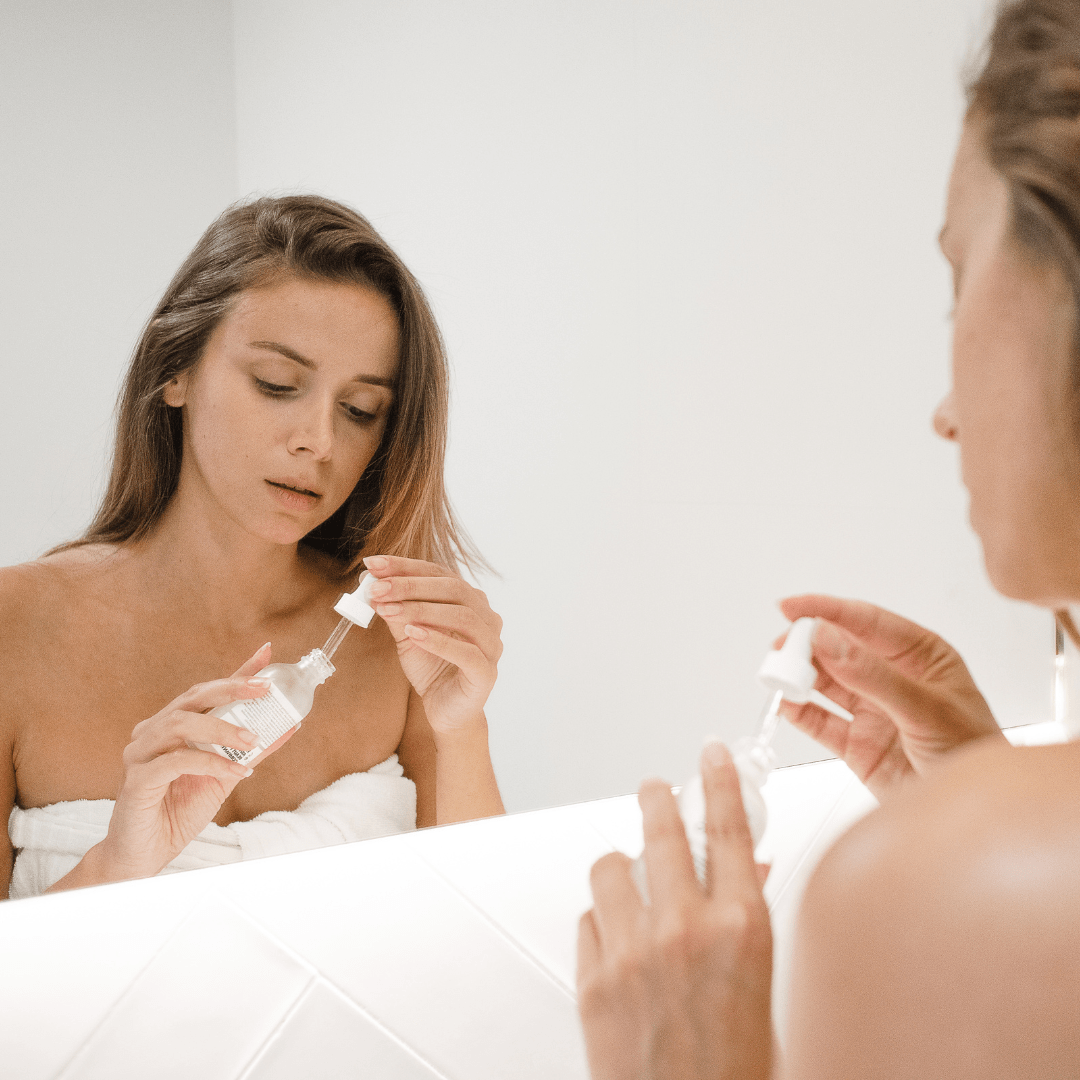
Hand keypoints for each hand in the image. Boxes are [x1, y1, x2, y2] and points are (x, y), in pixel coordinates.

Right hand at [95, 643, 296, 881]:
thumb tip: (289, 725)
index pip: (206, 691)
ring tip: (252, 740)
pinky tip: (237, 770)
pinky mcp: (137, 780)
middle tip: (266, 690)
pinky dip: (211, 762)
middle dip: (232, 688)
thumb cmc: (180, 811)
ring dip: (222, 728)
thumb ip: (251, 749)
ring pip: (181, 723)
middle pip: (192, 698)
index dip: (237, 672)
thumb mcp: (226, 775)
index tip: (267, 653)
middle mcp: (152, 732)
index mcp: (172, 726)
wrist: (146, 854)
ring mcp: (140, 753)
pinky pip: (176, 761)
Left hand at [362, 555, 502, 736]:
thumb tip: (371, 584)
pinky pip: (467, 653)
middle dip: (410, 586)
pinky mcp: (486, 673)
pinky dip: (438, 640)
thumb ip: (396, 610)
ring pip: (463, 616)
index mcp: (471, 601)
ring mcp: (491, 644)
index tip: (374, 564)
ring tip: (388, 609)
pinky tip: (412, 633)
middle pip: (453, 589)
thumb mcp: (407, 635)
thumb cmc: (431, 668)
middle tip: (377, 588)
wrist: (446, 712)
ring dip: (422, 609)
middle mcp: (487, 617)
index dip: (406, 567)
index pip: (439, 573)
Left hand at [577, 743, 772, 1079]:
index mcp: (741, 928)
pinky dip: (603, 921)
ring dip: (623, 867)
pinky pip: (589, 920)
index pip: (728, 828)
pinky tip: (619, 937)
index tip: (712, 756)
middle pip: (660, 829)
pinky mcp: (594, 980)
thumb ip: (747, 918)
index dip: (719, 781)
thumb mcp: (765, 983)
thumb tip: (742, 868)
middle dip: (657, 798)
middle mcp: (684, 930)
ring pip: (610, 867)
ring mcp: (633, 952)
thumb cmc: (738, 1068)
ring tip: (633, 877)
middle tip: (656, 789)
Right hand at [778, 595, 1003, 799]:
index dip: (827, 610)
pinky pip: (820, 722)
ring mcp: (872, 711)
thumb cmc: (973, 755)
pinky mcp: (857, 744)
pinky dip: (798, 712)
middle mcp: (892, 678)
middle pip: (839, 649)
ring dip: (798, 676)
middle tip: (781, 647)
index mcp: (920, 656)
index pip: (867, 622)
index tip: (791, 607)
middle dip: (807, 644)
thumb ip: (873, 677)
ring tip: (777, 674)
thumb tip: (828, 641)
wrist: (976, 821)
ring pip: (824, 683)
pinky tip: (784, 704)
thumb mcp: (926, 710)